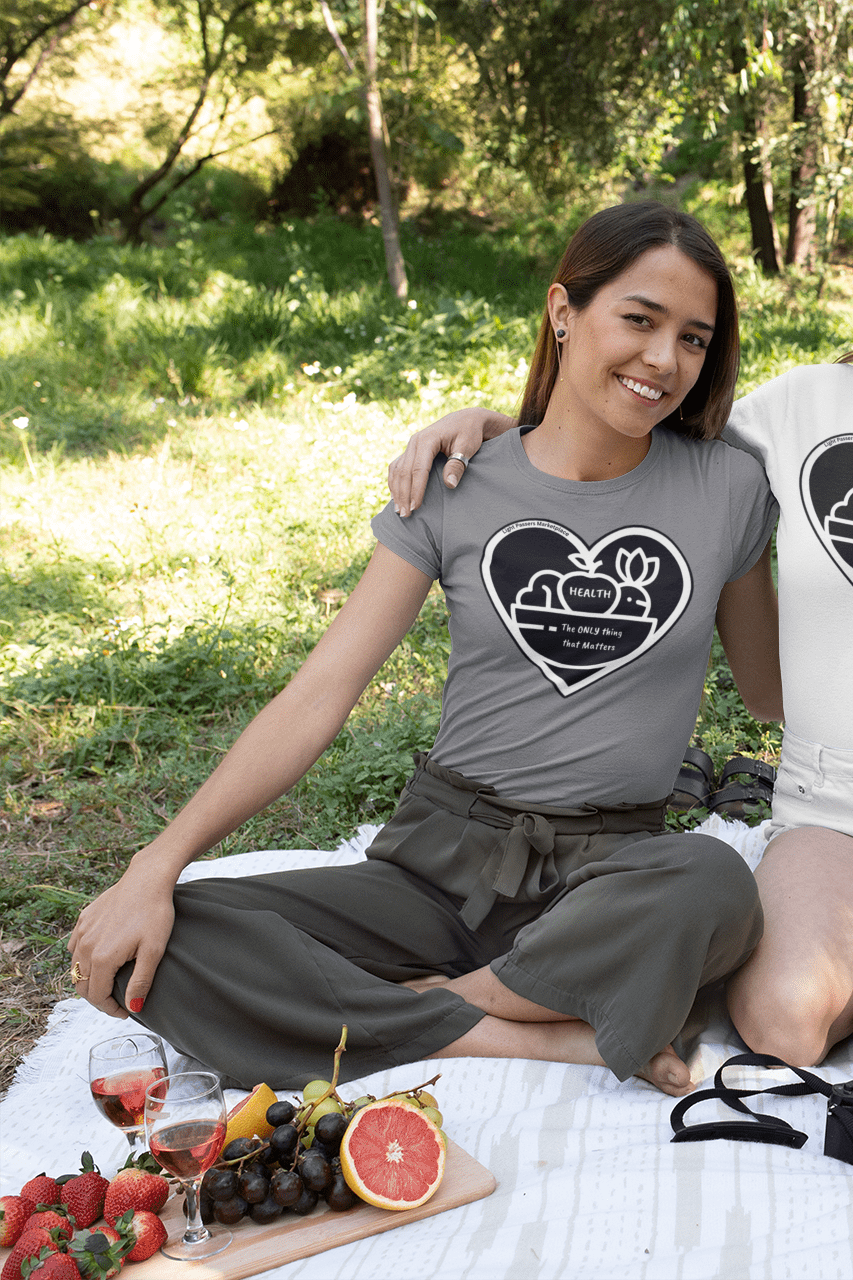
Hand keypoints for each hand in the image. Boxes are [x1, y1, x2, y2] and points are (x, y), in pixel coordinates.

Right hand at [68, 854, 175, 1017]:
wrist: (147, 879)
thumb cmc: (154, 913)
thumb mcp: (153, 951)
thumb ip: (141, 982)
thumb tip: (132, 1008)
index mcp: (102, 957)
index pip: (97, 996)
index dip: (110, 1009)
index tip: (125, 1011)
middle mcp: (85, 946)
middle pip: (81, 985)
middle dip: (98, 998)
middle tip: (117, 1001)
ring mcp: (82, 931)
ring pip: (75, 967)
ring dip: (89, 979)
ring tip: (109, 982)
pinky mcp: (83, 919)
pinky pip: (75, 947)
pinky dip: (82, 959)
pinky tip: (99, 958)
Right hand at [388, 408, 497, 515]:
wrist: (466, 420)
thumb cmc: (469, 433)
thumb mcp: (467, 447)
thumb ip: (457, 465)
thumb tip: (449, 485)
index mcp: (427, 439)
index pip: (418, 469)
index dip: (416, 489)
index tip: (415, 507)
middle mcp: (415, 442)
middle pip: (404, 472)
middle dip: (403, 495)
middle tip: (405, 515)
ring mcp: (411, 446)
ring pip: (397, 471)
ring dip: (396, 491)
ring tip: (399, 511)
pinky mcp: (411, 451)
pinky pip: (397, 468)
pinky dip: (395, 483)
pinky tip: (396, 497)